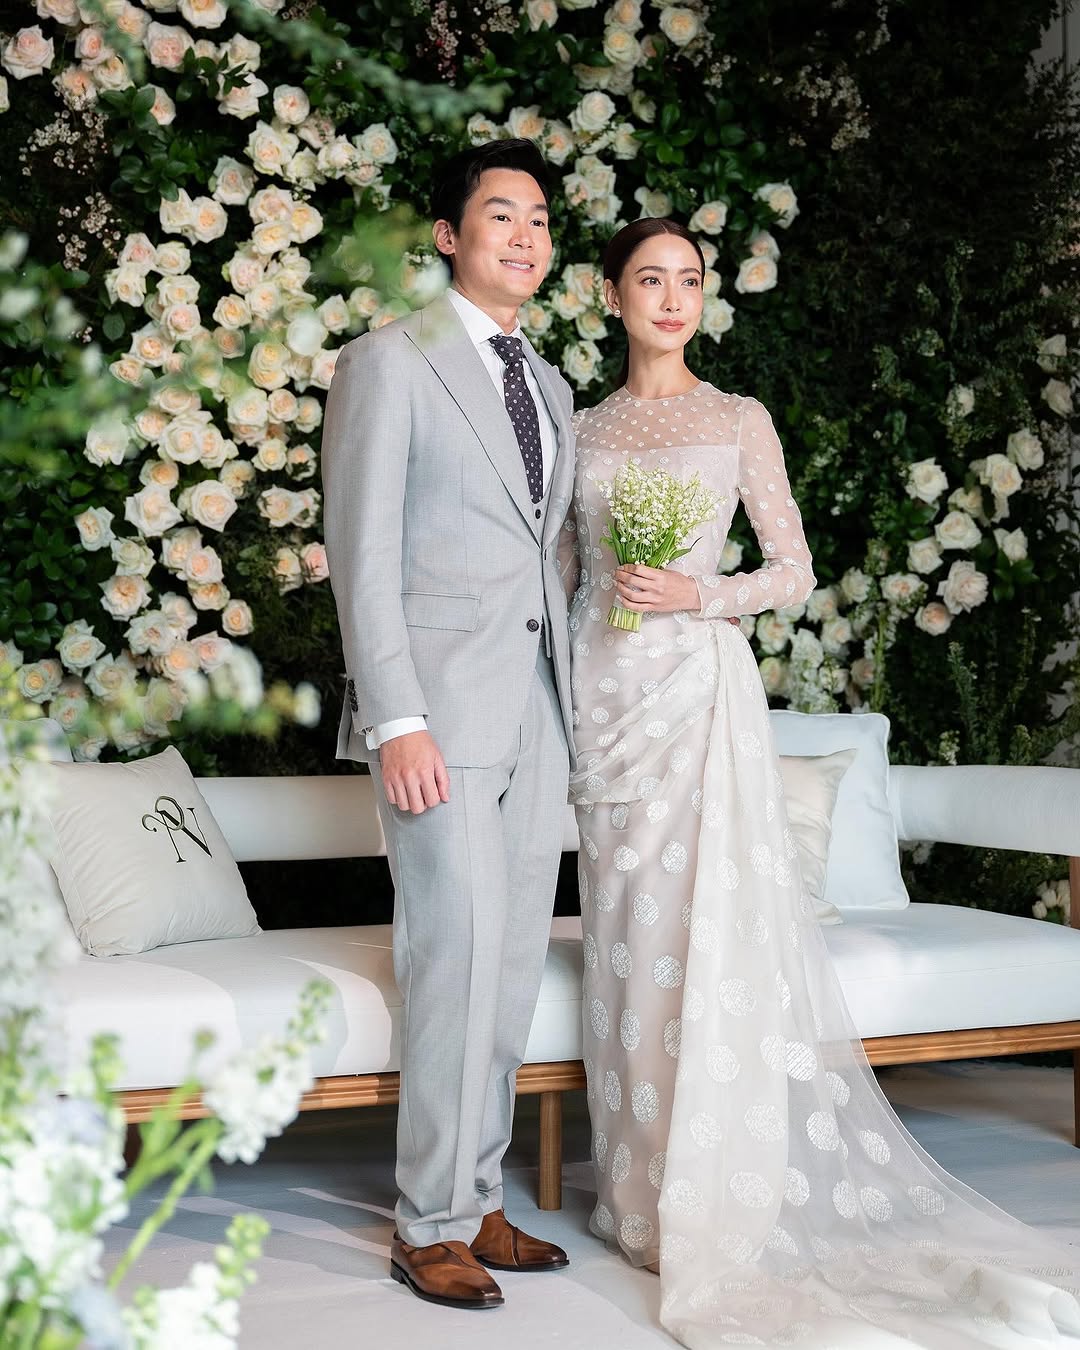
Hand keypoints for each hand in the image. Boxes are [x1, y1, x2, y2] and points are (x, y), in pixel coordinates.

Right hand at [380, 730, 449, 814]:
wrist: (400, 729)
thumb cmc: (419, 741)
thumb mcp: (437, 757)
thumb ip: (443, 779)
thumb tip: (445, 797)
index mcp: (424, 771)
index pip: (432, 800)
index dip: (435, 800)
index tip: (433, 794)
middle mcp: (409, 776)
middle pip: (417, 807)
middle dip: (423, 804)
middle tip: (423, 796)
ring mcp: (396, 778)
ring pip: (403, 806)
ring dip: (410, 802)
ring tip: (412, 793)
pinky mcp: (386, 777)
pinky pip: (391, 799)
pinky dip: (398, 798)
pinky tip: (403, 790)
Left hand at [614, 565, 741, 623]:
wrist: (691, 595)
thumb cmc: (680, 582)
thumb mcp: (667, 572)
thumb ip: (653, 571)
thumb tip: (636, 569)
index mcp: (659, 576)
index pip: (638, 569)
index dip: (627, 567)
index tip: (623, 566)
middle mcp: (655, 587)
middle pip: (632, 581)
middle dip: (621, 576)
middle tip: (616, 573)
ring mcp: (654, 599)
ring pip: (632, 595)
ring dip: (621, 588)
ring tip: (617, 584)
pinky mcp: (653, 607)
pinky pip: (636, 607)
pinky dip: (626, 603)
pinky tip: (621, 598)